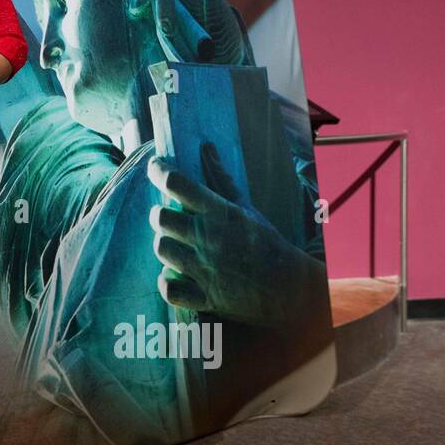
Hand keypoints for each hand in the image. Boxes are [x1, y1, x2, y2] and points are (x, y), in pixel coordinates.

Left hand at [146, 145, 320, 328]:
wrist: (290, 285)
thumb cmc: (265, 242)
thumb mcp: (244, 207)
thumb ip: (221, 178)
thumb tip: (206, 147)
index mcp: (219, 213)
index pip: (177, 183)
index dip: (158, 171)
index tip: (154, 167)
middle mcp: (208, 238)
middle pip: (160, 217)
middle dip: (159, 215)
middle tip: (169, 218)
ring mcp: (205, 269)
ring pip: (162, 249)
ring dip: (164, 245)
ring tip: (175, 245)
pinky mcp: (205, 297)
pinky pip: (169, 290)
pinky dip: (167, 283)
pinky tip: (174, 276)